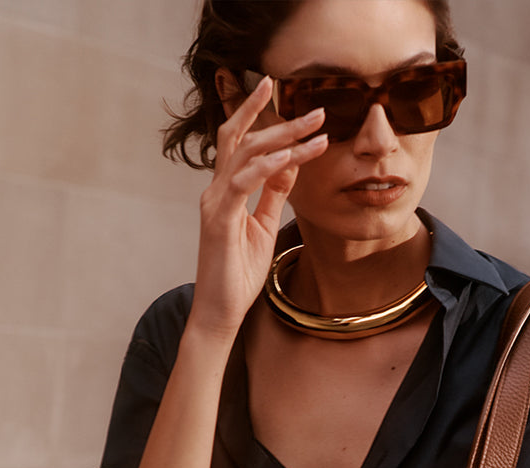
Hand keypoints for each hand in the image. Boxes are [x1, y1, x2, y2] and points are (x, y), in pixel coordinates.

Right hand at [189, 77, 328, 337]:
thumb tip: (288, 165)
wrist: (221, 311)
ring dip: (283, 138)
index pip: (240, 142)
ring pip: (246, 154)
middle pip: (243, 138)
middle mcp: (216, 190)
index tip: (283, 95)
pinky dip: (267, 166)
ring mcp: (215, 203)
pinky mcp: (219, 220)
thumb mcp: (262, 227)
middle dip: (278, 119)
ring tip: (315, 128)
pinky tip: (290, 157)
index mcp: (226, 191)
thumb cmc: (238, 274)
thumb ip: (272, 195)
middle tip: (315, 110)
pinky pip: (243, 182)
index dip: (259, 115)